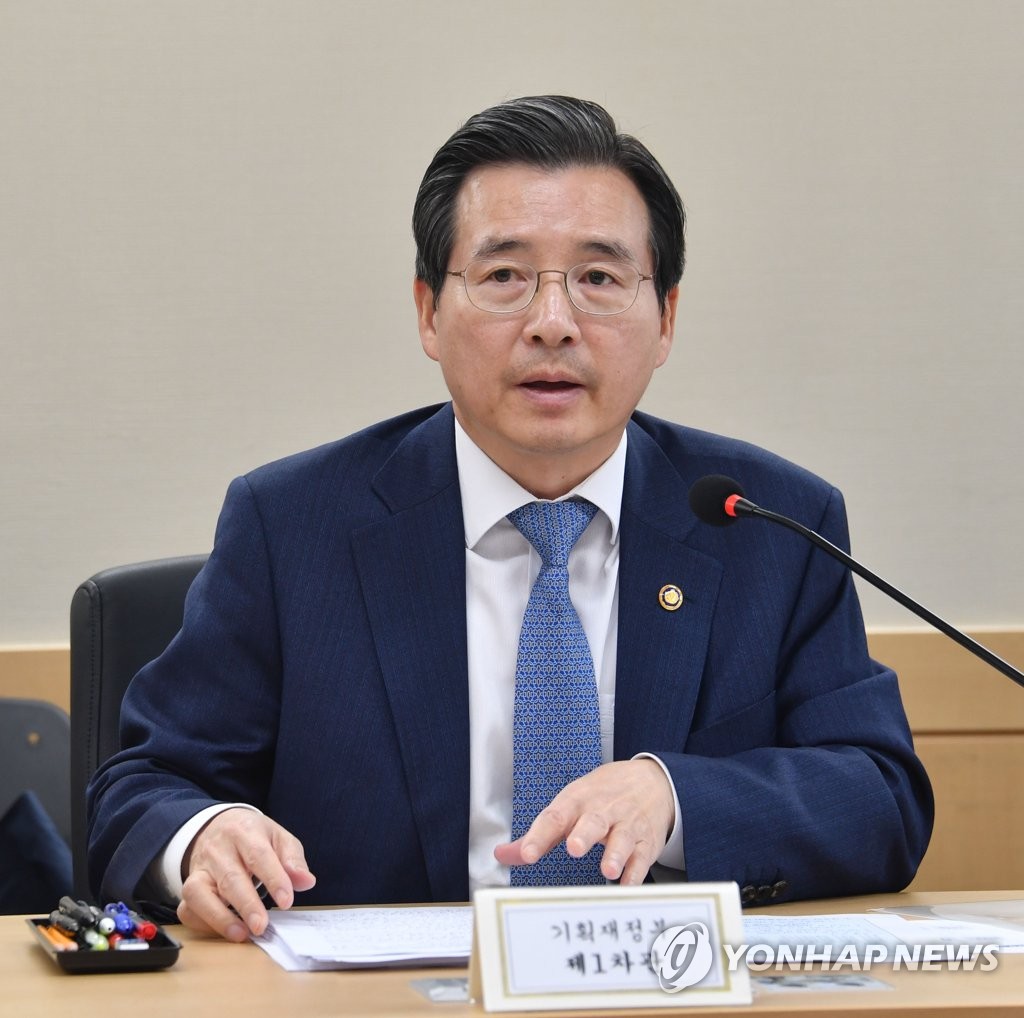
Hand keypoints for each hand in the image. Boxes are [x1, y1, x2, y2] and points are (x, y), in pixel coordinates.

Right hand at [176, 808, 315, 941]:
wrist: (217, 826)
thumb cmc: (252, 836)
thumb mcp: (278, 837)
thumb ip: (292, 858)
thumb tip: (306, 882)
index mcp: (244, 831)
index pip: (259, 855)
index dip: (274, 879)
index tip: (287, 901)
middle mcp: (217, 849)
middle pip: (230, 877)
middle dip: (246, 904)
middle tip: (261, 926)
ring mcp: (199, 868)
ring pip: (200, 893)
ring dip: (219, 917)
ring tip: (241, 934)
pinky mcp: (188, 886)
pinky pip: (188, 908)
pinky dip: (203, 923)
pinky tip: (225, 930)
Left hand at [493, 759, 673, 884]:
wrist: (650, 781)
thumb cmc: (602, 796)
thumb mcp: (570, 804)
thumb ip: (539, 833)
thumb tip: (502, 855)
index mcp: (577, 800)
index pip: (555, 816)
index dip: (539, 835)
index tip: (527, 854)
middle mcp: (603, 810)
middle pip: (592, 821)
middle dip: (583, 834)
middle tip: (573, 848)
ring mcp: (627, 825)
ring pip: (622, 838)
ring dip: (615, 854)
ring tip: (608, 869)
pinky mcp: (646, 842)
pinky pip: (642, 858)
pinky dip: (635, 872)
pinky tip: (627, 885)